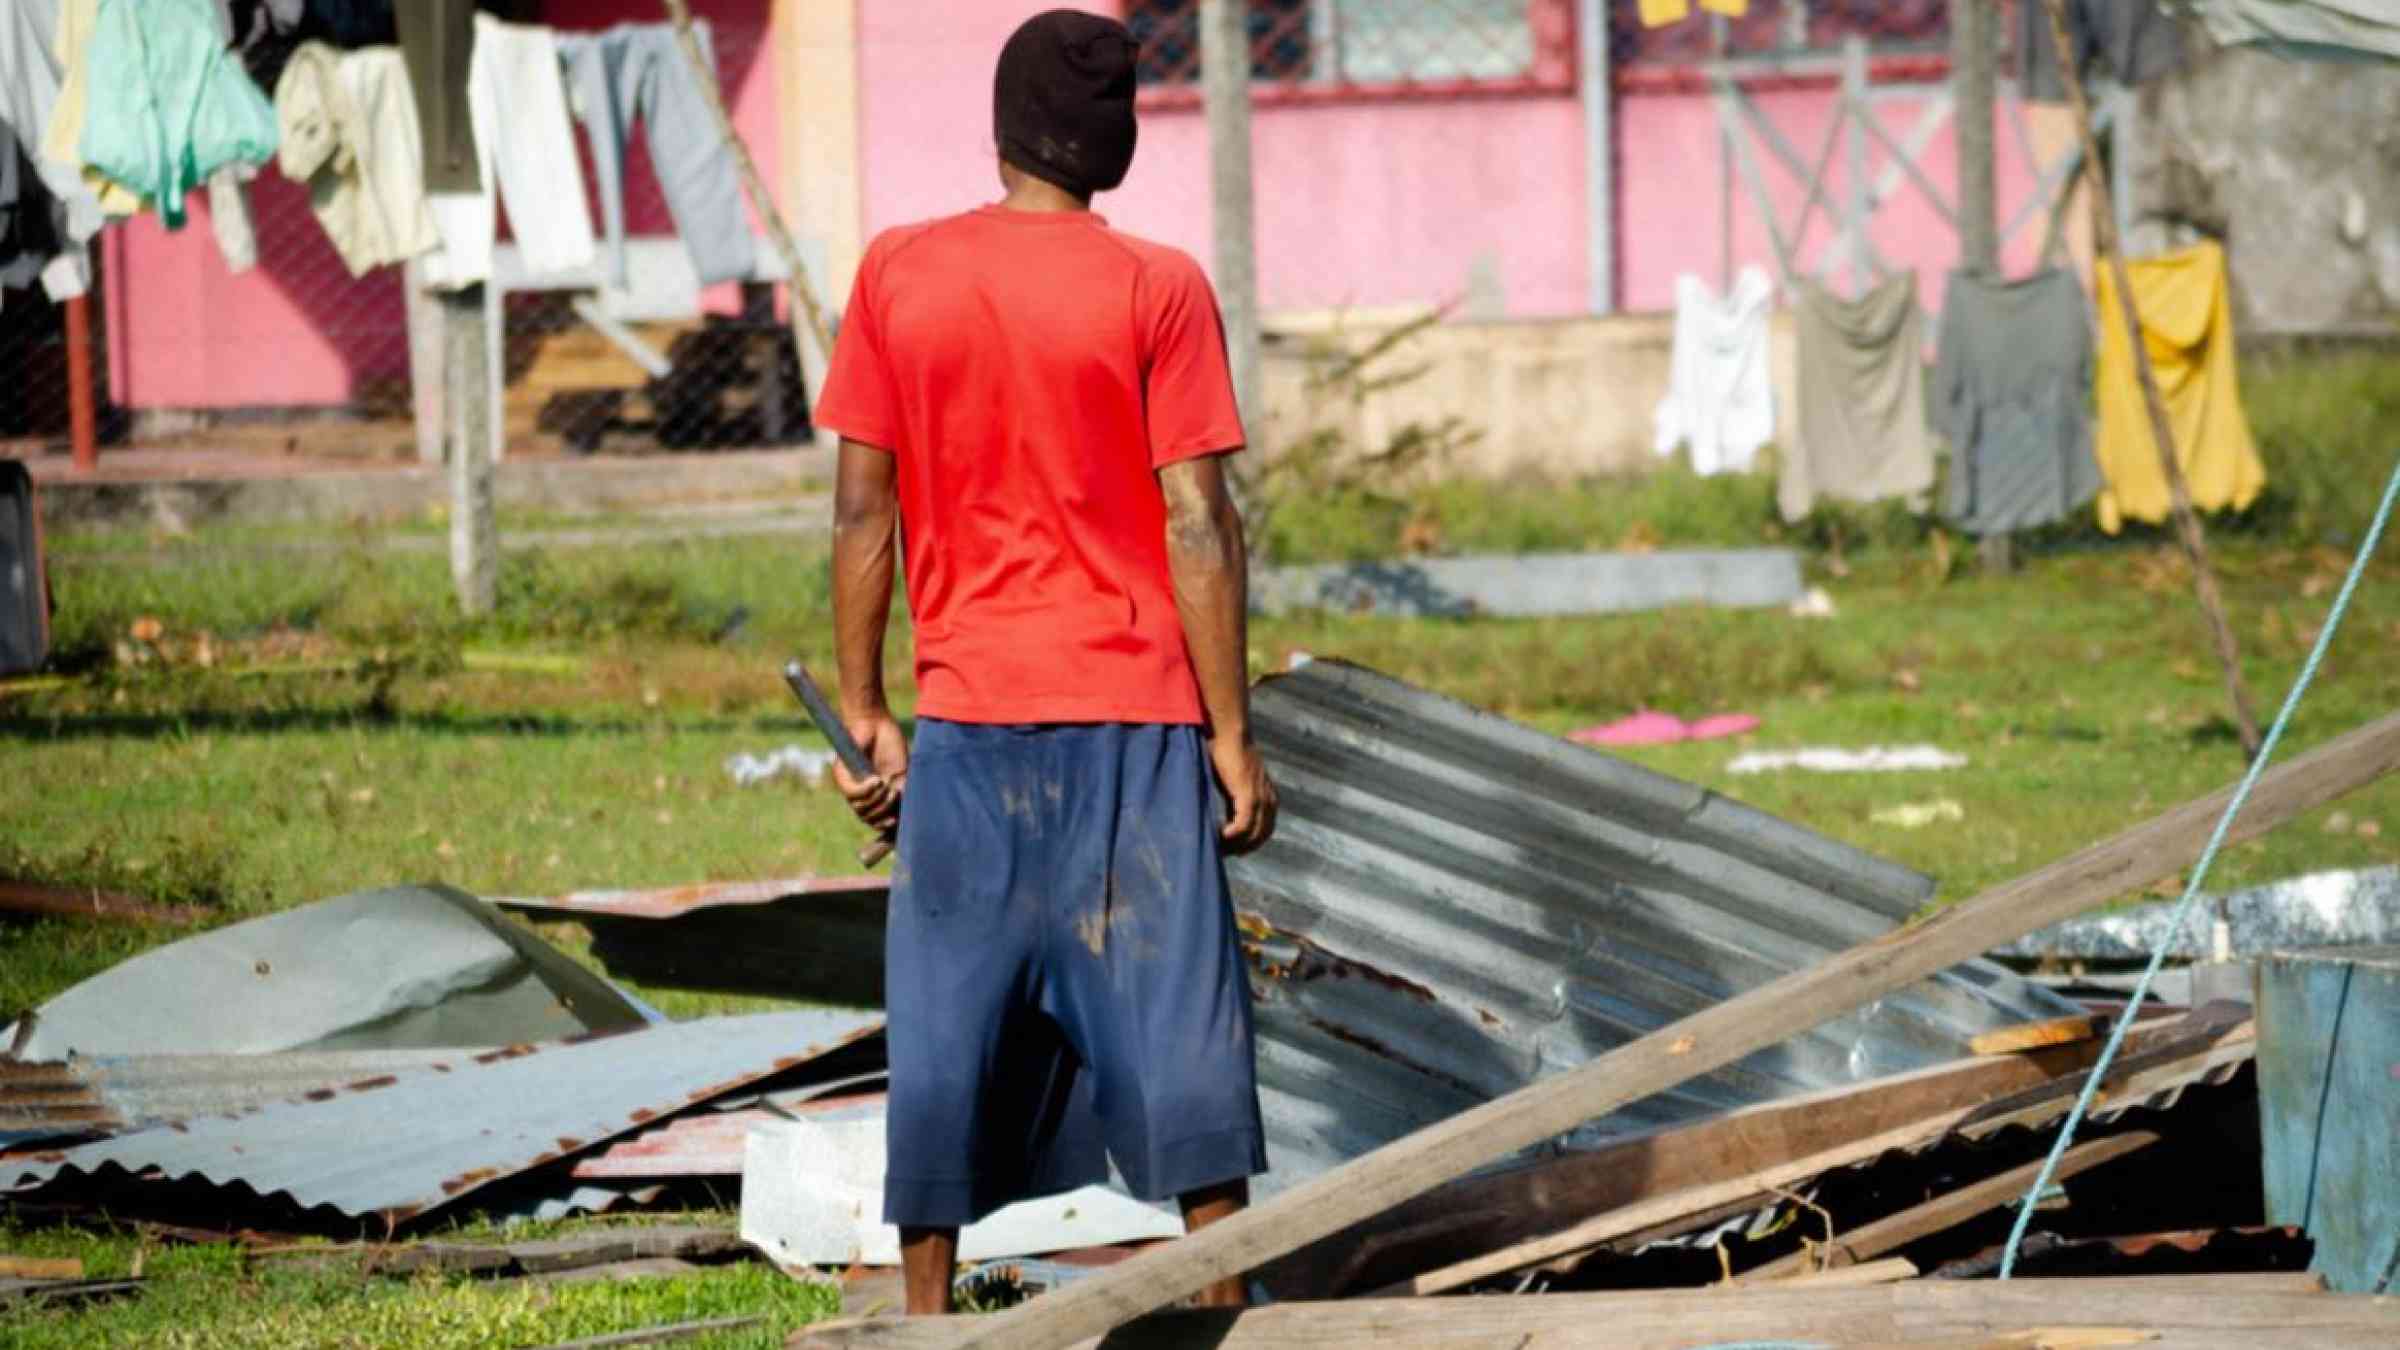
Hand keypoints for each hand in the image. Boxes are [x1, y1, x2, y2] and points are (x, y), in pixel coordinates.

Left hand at [831, 711, 907, 832]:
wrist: (878, 723)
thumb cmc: (891, 746)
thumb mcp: (902, 775)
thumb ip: (902, 796)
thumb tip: (902, 819)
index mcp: (874, 794)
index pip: (874, 819)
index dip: (883, 826)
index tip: (894, 823)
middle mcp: (860, 792)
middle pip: (867, 818)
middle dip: (882, 812)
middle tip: (894, 795)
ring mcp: (850, 784)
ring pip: (859, 808)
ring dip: (876, 801)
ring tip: (887, 786)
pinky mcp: (841, 775)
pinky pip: (851, 794)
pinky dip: (865, 791)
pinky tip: (876, 780)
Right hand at [1207, 732, 1276, 855]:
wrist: (1229, 732)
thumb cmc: (1226, 750)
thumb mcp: (1233, 781)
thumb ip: (1232, 797)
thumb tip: (1221, 814)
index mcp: (1268, 795)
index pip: (1265, 829)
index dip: (1250, 842)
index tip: (1232, 849)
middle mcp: (1269, 799)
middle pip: (1261, 836)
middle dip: (1243, 848)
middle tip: (1223, 854)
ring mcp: (1260, 798)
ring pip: (1252, 834)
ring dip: (1235, 845)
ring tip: (1218, 848)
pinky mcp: (1248, 795)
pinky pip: (1242, 825)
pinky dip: (1231, 836)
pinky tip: (1218, 837)